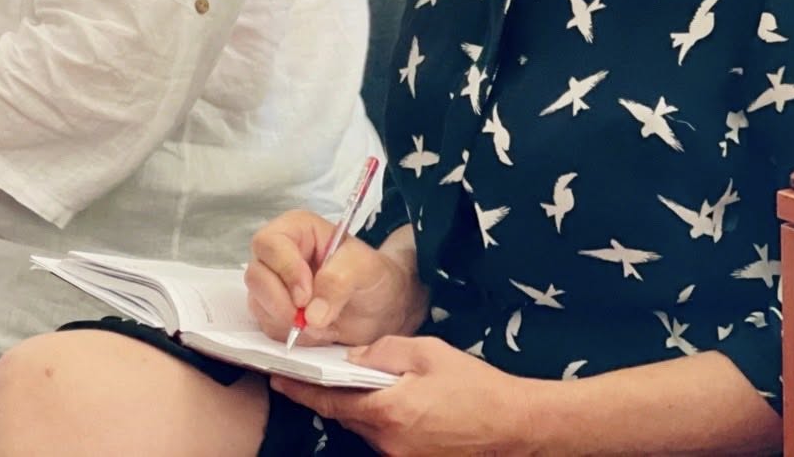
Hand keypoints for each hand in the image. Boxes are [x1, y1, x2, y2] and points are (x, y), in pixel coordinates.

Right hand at [246, 211, 418, 346]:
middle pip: (256, 276)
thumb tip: (312, 313)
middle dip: (283, 302)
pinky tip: (318, 332)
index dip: (284, 270)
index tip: (306, 296)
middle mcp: (277, 254)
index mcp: (296, 230)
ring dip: (290, 322)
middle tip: (312, 318)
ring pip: (258, 304)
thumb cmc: (373, 276)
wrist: (380, 308)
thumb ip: (339, 281)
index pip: (269, 243)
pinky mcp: (274, 311)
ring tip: (324, 325)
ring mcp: (273, 284)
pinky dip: (293, 336)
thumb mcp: (364, 268)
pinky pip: (269, 326)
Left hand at [270, 336, 539, 456]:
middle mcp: (389, 442)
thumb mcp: (427, 352)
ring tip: (381, 386)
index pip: (330, 401)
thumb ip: (383, 351)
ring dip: (364, 409)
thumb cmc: (476, 386)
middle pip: (346, 416)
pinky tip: (402, 405)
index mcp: (388, 411)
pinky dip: (385, 421)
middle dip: (337, 395)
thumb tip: (354, 354)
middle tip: (330, 372)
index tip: (277, 379)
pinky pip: (387, 440)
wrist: (517, 426)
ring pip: (367, 429)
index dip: (301, 389)